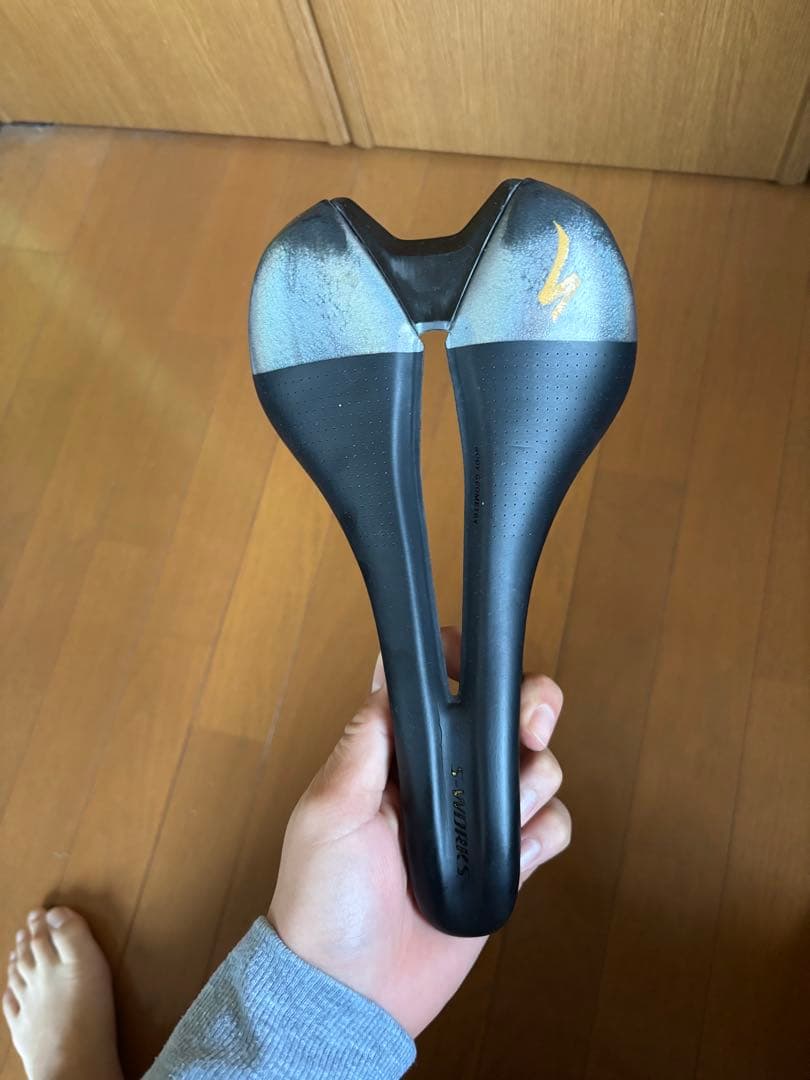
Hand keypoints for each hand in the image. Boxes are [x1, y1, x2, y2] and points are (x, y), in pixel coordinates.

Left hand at [267, 626, 570, 1037]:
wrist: (353, 994)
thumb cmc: (323, 902)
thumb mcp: (327, 815)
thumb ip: (362, 747)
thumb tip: (391, 685)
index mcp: (392, 756)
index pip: (431, 688)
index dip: (460, 662)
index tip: (481, 665)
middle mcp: (439, 778)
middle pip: (500, 716)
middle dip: (528, 706)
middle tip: (532, 724)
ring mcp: (475, 819)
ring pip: (535, 766)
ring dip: (535, 778)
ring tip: (505, 813)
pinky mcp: (503, 862)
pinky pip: (550, 828)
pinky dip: (545, 833)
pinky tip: (517, 854)